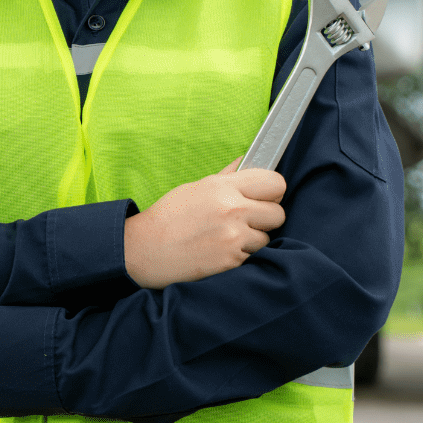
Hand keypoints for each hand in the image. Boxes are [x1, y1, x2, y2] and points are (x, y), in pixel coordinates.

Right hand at [123, 158, 285, 288]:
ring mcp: (233, 237)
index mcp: (223, 187)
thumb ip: (227, 177)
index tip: (264, 197)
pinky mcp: (231, 262)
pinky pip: (252, 258)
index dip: (272, 191)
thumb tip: (247, 161)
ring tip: (225, 240)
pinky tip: (218, 253)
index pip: (275, 182)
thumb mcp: (196, 188)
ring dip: (252, 241)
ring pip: (266, 239)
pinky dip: (240, 257)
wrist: (143, 250)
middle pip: (278, 214)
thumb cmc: (168, 218)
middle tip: (246, 221)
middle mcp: (232, 210)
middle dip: (266, 219)